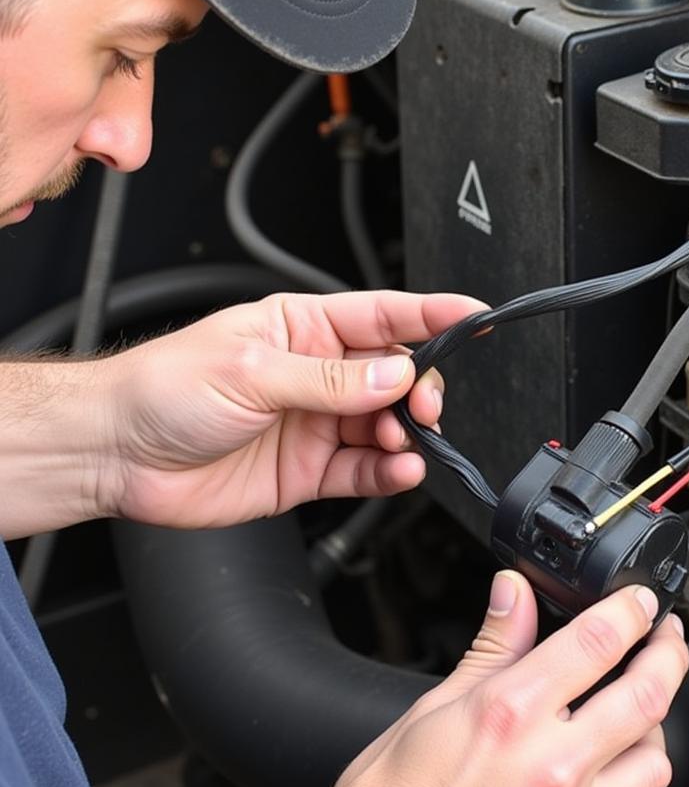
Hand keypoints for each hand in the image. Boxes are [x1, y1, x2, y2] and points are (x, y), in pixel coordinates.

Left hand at [97, 290, 484, 527]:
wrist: (114, 454)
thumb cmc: (162, 389)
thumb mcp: (251, 372)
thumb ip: (330, 379)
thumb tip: (394, 373)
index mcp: (304, 328)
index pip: (383, 315)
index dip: (433, 315)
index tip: (476, 317)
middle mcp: (317, 374)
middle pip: (395, 376)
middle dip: (419, 389)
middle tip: (421, 407)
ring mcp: (316, 422)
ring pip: (385, 426)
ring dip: (405, 436)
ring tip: (402, 443)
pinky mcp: (309, 469)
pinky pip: (365, 470)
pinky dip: (389, 472)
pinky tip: (398, 470)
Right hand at [309, 572, 688, 786]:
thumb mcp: (435, 708)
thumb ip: (492, 647)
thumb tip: (512, 593)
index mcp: (511, 713)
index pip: (598, 641)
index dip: (632, 609)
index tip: (641, 599)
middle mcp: (551, 764)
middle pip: (648, 695)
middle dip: (670, 653)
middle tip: (667, 636)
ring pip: (653, 759)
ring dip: (655, 722)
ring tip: (639, 702)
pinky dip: (626, 776)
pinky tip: (604, 760)